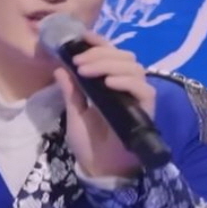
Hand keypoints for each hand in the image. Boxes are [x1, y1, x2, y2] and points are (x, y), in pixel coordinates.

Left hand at [53, 31, 155, 177]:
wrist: (99, 169)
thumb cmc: (89, 143)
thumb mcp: (74, 113)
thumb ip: (71, 91)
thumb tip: (59, 67)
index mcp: (109, 82)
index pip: (110, 54)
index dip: (98, 42)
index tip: (81, 38)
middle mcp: (126, 86)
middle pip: (123, 56)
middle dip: (99, 54)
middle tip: (79, 63)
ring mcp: (137, 96)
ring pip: (133, 67)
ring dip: (108, 64)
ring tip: (87, 72)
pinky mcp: (147, 108)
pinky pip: (143, 87)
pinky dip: (125, 81)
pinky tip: (108, 83)